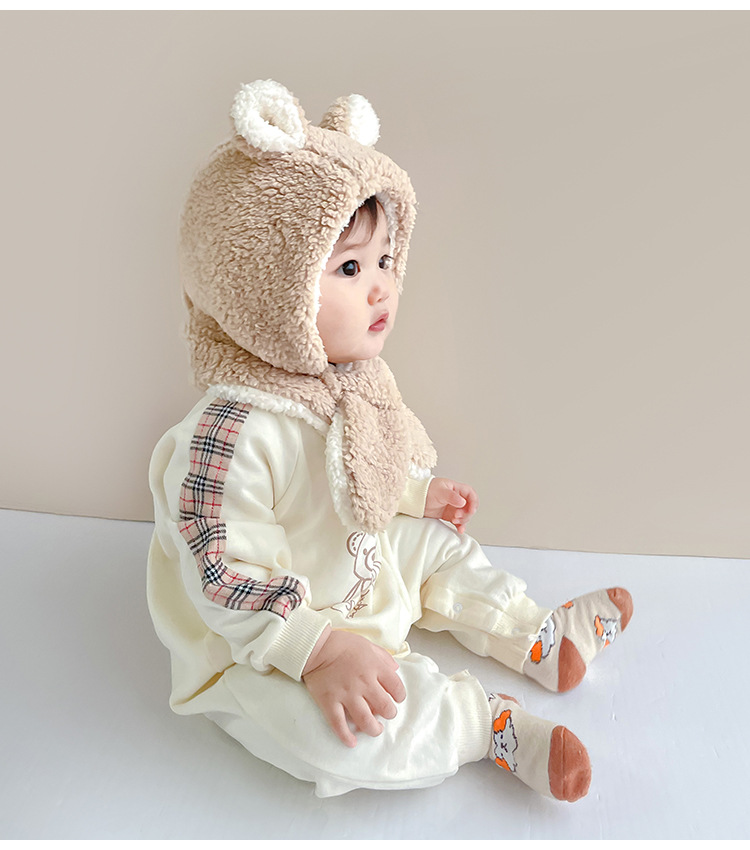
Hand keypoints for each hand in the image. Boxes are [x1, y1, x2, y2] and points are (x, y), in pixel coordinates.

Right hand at [302, 627, 405, 747]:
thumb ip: (383, 657)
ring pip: (365, 720)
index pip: (396, 687)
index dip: (399, 696)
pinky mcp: (329, 702)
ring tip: (375, 729)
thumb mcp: (367, 644)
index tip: (396, 699)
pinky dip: (346, 736)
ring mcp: (346, 695)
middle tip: (386, 714)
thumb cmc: (342, 643)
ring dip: (373, 728)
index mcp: (374, 668)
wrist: (316, 646)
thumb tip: (395, 669)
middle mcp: (363, 683)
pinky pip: (339, 725)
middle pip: (384, 707)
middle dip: (389, 714)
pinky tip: (352, 742)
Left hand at [424, 477, 478, 533]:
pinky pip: (458, 522)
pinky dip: (460, 526)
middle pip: (469, 507)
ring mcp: (452, 507)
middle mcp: (456, 498)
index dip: (473, 502)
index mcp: (456, 488)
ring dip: (463, 520)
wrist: (414, 499)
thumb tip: (462, 502)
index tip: (471, 510)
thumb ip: (452, 496)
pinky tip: (460, 529)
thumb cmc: (425, 490)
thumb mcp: (440, 491)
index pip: (470, 494)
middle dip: (466, 513)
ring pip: (464, 515)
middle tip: (457, 516)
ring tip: (455, 521)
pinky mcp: (448, 515)